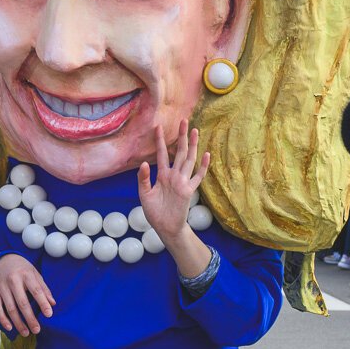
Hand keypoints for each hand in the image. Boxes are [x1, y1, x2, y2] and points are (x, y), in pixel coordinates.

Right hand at [0, 253, 54, 336]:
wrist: (0, 260)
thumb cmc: (21, 268)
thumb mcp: (34, 273)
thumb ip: (43, 288)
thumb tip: (52, 303)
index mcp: (26, 274)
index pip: (36, 290)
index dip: (43, 303)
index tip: (49, 314)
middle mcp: (13, 280)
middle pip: (22, 303)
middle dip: (30, 318)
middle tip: (37, 330)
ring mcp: (2, 287)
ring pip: (10, 308)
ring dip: (18, 323)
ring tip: (26, 332)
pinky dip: (3, 319)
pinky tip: (9, 327)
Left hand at [137, 120, 209, 240]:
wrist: (165, 227)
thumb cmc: (154, 212)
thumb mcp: (144, 194)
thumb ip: (143, 179)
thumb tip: (144, 163)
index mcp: (162, 175)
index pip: (161, 153)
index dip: (159, 141)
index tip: (157, 126)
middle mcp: (174, 175)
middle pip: (178, 152)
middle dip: (180, 136)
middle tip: (183, 120)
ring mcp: (182, 182)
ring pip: (189, 160)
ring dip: (192, 146)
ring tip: (195, 131)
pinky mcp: (189, 190)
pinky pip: (197, 176)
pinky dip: (202, 166)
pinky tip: (206, 154)